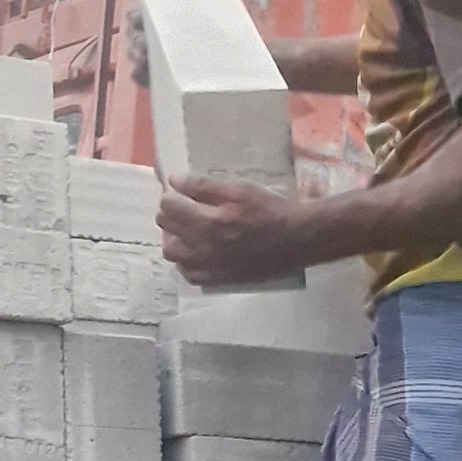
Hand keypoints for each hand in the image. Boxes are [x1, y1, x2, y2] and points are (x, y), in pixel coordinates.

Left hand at [157, 176, 305, 286]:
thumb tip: (175, 181)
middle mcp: (202, 248)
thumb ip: (204, 186)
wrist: (296, 240)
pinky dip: (187, 261)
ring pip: (172, 253)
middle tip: (188, 208)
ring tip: (191, 230)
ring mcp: (208, 266)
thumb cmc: (270, 211)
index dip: (173, 194)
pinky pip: (188, 274)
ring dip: (175, 238)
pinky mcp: (218, 279)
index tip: (184, 192)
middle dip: (172, 214)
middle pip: (166, 229)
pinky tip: (200, 251)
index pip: (168, 206)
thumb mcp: (239, 190)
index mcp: (207, 222)